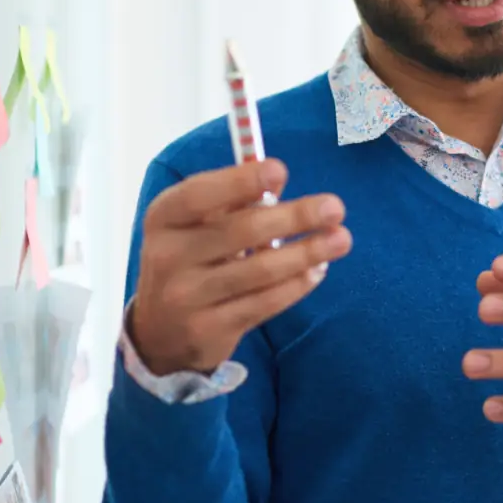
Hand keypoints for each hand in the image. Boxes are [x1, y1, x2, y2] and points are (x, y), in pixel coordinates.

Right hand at [130, 159, 350, 375]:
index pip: (199, 195)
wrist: (160, 331)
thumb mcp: (193, 225)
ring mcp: (187, 297)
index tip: (281, 171)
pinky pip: (263, 303)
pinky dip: (296, 285)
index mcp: (163, 218)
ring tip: (341, 239)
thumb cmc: (189, 258)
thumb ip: (230, 202)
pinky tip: (318, 270)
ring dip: (306, 252)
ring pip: (259, 271)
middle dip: (294, 217)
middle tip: (335, 207)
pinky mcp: (208, 330)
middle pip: (239, 231)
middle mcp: (167, 256)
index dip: (239, 181)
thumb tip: (277, 181)